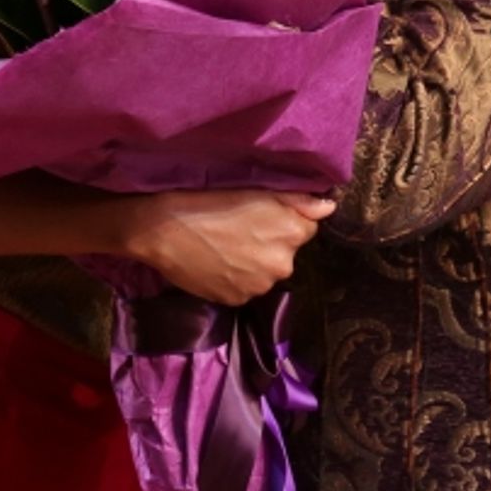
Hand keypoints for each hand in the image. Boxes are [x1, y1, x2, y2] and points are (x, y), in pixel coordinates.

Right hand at [123, 188, 335, 305]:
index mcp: (292, 232)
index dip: (283, 219)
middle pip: (286, 252)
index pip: (305, 227)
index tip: (259, 214)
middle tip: (238, 228)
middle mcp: (283, 264)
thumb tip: (329, 207)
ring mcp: (260, 286)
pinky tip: (215, 262)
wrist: (162, 230)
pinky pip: (244, 287)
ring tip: (223, 245)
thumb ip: (298, 200)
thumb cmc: (207, 199)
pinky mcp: (236, 300)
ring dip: (253, 262)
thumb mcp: (254, 189)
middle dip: (270, 242)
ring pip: (265, 272)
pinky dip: (235, 277)